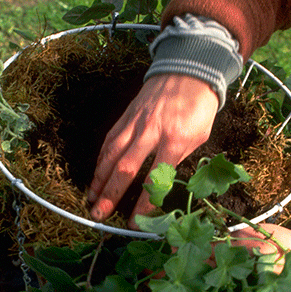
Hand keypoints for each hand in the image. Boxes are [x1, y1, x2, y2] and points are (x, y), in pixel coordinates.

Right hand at [88, 74, 218, 226]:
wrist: (188, 68)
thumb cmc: (198, 106)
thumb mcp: (199, 136)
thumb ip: (178, 158)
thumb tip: (160, 183)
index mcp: (175, 139)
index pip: (156, 178)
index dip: (143, 204)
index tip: (134, 223)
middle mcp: (151, 131)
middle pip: (126, 168)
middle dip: (111, 195)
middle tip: (99, 215)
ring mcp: (135, 123)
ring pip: (111, 154)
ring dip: (99, 179)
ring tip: (91, 199)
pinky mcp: (126, 116)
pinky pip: (110, 140)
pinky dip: (101, 159)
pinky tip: (96, 174)